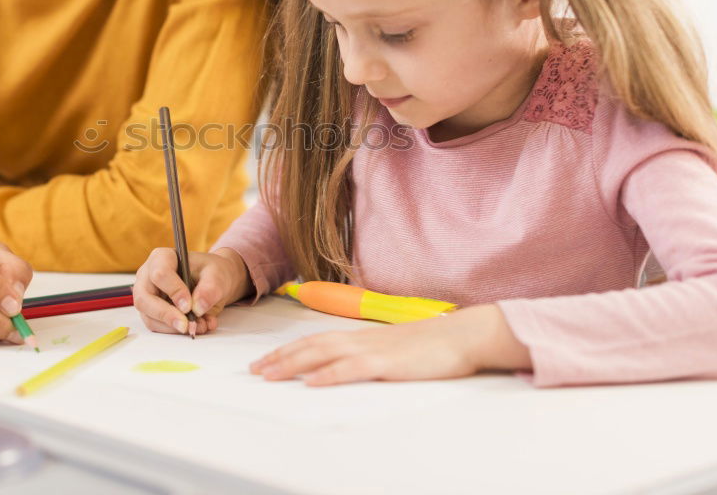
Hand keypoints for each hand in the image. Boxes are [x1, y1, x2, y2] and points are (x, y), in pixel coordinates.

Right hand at [133, 247, 252, 335]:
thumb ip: (210, 288)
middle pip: (144, 298)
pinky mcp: (151, 312)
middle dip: (166, 315)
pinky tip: (194, 326)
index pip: (159, 274)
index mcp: (162, 258)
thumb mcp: (217, 274)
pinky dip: (175, 331)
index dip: (173, 291)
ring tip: (198, 326)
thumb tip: (198, 307)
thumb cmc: (211, 272)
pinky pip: (157, 327)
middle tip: (186, 326)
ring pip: (149, 317)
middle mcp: (148, 276)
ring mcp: (147, 296)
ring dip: (173, 327)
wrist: (213, 283)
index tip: (189, 306)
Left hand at [249, 304, 531, 385]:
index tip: (265, 360)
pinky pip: (351, 368)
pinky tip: (311, 382)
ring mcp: (372, 349)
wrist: (463, 335)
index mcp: (360, 336)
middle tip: (254, 369)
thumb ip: (369, 355)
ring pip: (322, 354)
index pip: (314, 340)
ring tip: (269, 374)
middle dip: (279, 357)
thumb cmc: (431, 345)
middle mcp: (360, 338)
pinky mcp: (387, 363)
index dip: (287, 350)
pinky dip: (328, 375)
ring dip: (293, 364)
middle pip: (310, 345)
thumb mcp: (392, 348)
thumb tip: (347, 366)